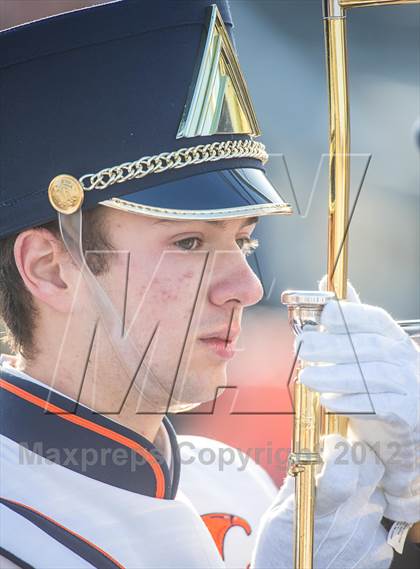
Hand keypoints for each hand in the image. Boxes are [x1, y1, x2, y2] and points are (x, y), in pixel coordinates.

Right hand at [252, 435, 392, 568]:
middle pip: (371, 469)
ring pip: (376, 491)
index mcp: (321, 508)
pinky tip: (344, 524)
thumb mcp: (277, 513)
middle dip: (354, 457)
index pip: (344, 464)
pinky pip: (378, 519)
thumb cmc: (279, 553)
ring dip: (359, 486)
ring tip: (337, 500)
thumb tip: (308, 450)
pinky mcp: (379, 552)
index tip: (326, 444)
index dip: (336, 446)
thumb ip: (297, 479)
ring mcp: (369, 538)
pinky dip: (363, 515)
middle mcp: (352, 522)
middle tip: (336, 462)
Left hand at [298, 277, 419, 521]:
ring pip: (370, 377)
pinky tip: (326, 400)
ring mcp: (408, 385)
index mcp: (393, 335)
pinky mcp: (404, 412)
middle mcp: (404, 357)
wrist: (398, 422)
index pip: (375, 319)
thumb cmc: (373, 376)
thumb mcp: (361, 342)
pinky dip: (349, 402)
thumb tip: (325, 280)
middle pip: (368, 347)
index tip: (322, 315)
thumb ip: (346, 314)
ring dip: (334, 376)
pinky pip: (376, 406)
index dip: (349, 314)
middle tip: (301, 348)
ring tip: (306, 376)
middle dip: (331, 346)